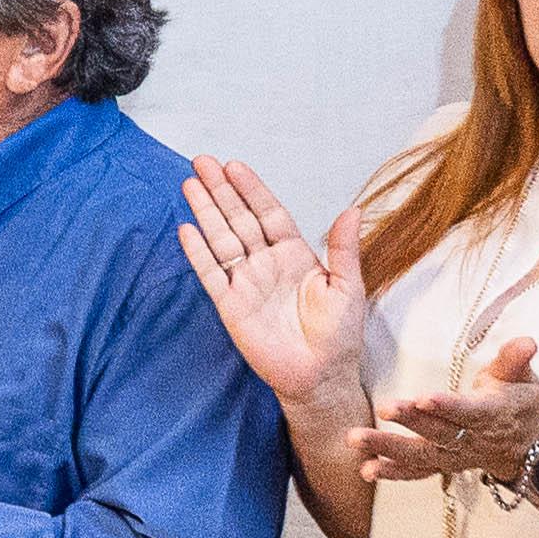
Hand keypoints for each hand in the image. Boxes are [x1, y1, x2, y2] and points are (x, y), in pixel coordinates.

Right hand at [177, 158, 367, 407]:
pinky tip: (186, 230)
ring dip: (205, 212)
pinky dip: (198, 253)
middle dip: (220, 190)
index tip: (235, 166)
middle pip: (238, 219)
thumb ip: (344, 249)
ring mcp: (246, 283)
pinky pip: (211, 274)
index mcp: (295, 256)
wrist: (320, 376)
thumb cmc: (339, 336)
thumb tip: (352, 210)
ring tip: (189, 184)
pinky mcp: (230, 305)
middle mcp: (266, 264)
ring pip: (221, 239)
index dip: (252, 190)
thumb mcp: (349, 287)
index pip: (269, 214)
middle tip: (202, 161)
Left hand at [364, 335, 538, 484]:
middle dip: (410, 421)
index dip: (447, 406)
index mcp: (490, 414)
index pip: (467, 411)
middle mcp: (470, 438)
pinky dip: (392, 473)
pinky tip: (366, 470)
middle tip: (385, 409)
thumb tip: (527, 341)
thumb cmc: (517, 402)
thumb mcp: (523, 378)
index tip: (424, 398)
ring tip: (356, 439)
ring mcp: (453, 455)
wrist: (527, 444)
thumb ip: (516, 360)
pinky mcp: (440, 464)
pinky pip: (416, 472)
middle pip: (437, 431)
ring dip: (387, 449)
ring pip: (420, 454)